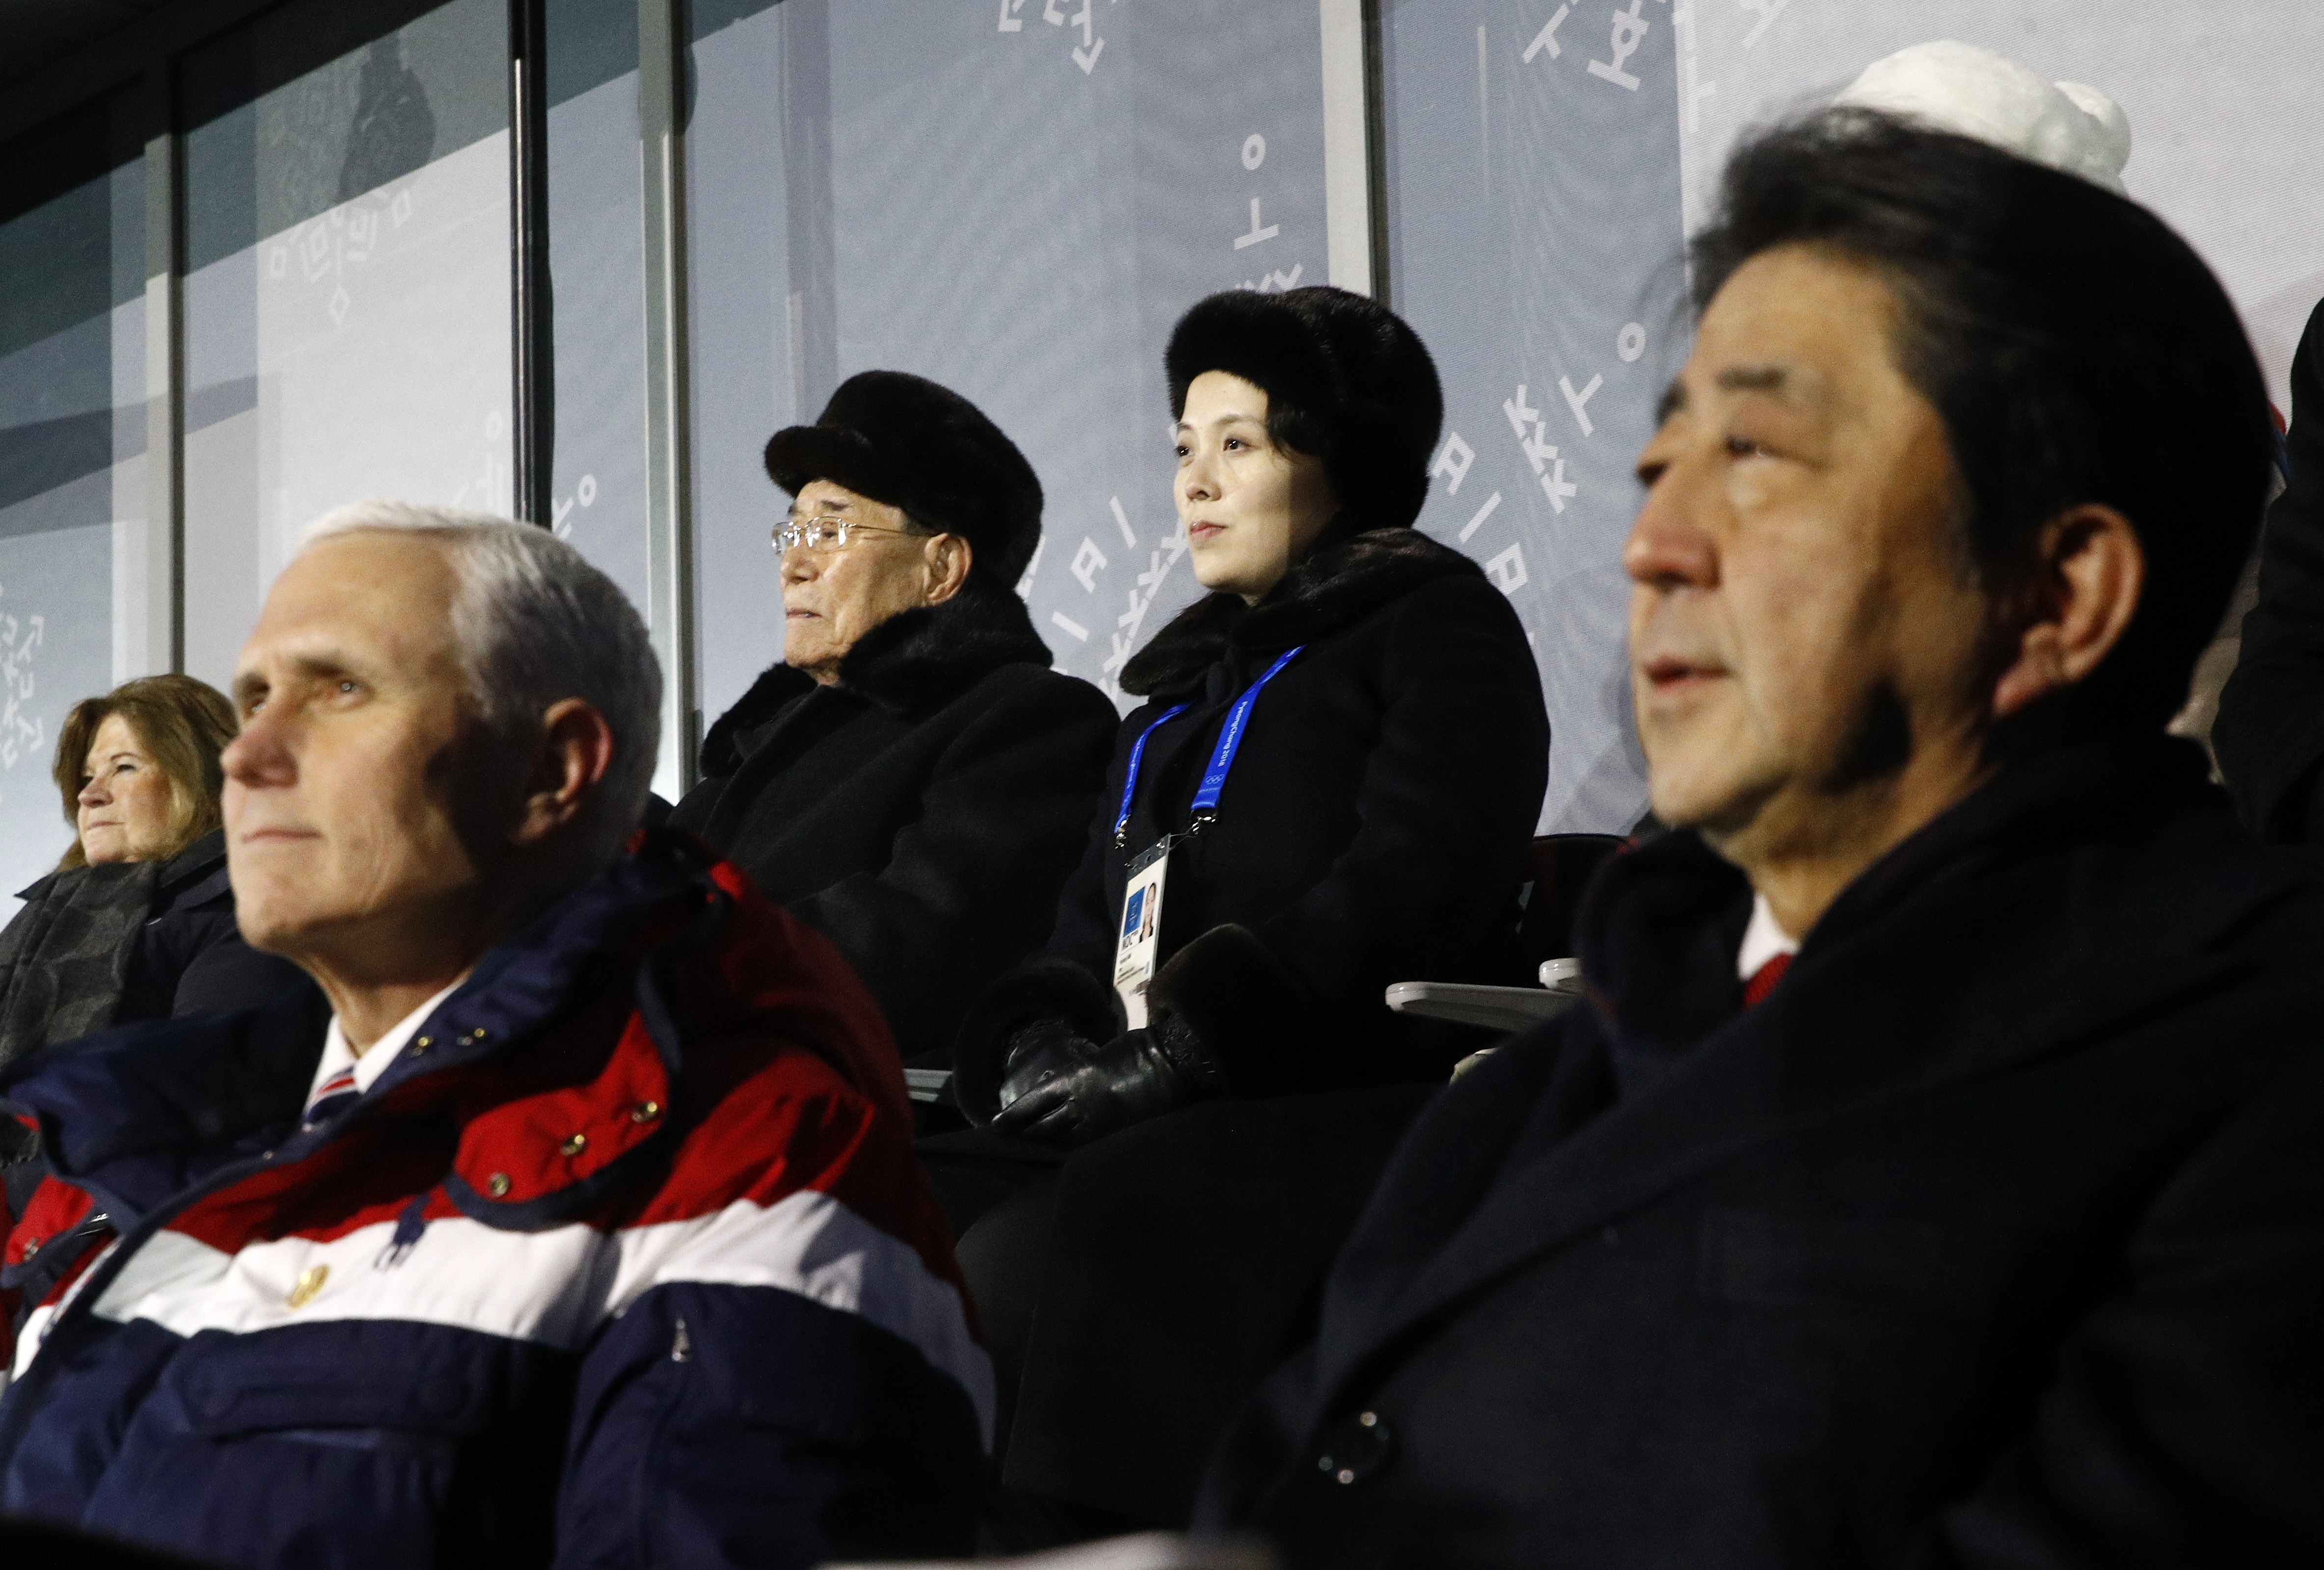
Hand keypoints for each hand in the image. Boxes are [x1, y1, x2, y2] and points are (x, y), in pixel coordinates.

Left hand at [990, 1027, 1196, 1147]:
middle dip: (1026, 1135)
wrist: (1172, 1063)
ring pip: (1063, 1142)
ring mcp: (1099, 1123)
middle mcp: (1081, 1104)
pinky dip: (1073, 1153)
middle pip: (1043, 1127)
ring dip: (1046, 1146)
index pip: (1034, 1101)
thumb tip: (1065, 1085)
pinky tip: (1064, 1157)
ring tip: (1033, 1151)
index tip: (996, 1126)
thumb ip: (1081, 1073)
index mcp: (1075, 1079)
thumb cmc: (1139, 1051)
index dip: (1014, 1115)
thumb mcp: (1100, 1056)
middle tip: (1012, 1141)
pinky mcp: (1117, 1136)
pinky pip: (1087, 1150)